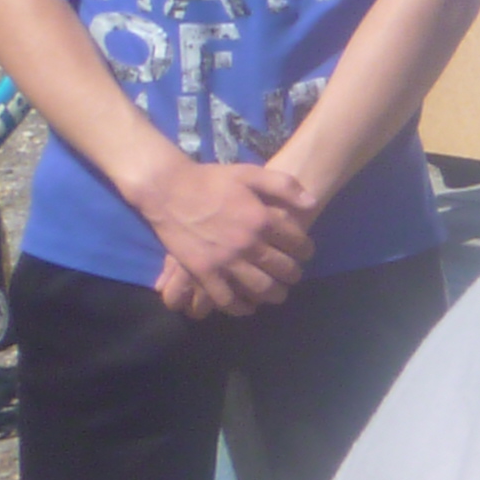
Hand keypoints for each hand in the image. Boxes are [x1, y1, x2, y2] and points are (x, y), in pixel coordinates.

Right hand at [134, 160, 317, 317]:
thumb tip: (312, 203)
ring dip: (274, 294)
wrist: (167, 189)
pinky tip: (247, 307)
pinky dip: (240, 307)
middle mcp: (247, 243)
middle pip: (282, 267)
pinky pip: (226, 297)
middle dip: (293, 274)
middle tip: (294, 276)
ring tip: (278, 294)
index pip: (297, 242)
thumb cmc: (210, 180)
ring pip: (260, 287)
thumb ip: (284, 185)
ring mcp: (224, 260)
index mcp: (262, 219)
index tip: (305, 253)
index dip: (305, 249)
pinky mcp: (203, 271)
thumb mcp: (250, 173)